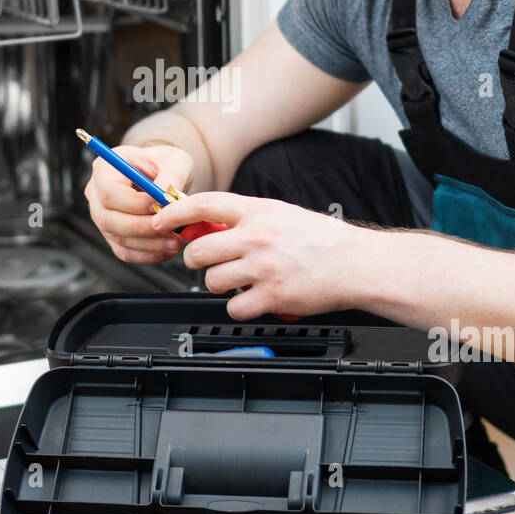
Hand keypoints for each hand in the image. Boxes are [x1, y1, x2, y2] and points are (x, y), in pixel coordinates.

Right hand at [83, 142, 195, 264]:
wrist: (164, 178)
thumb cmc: (165, 164)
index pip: (109, 191)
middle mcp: (96, 194)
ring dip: (148, 244)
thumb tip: (164, 197)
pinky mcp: (113, 235)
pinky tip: (167, 250)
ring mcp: (102, 216)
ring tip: (175, 242)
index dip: (134, 203)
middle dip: (142, 227)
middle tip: (170, 229)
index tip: (160, 205)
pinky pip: (124, 251)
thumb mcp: (174, 160)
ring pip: (117, 238)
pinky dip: (146, 254)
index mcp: (105, 169)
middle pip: (108, 219)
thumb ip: (171, 176)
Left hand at [150, 190, 359, 318]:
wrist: (355, 263)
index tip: (159, 221)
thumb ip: (244, 218)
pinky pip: (234, 308)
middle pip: (198, 251)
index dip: (174, 213)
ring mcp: (263, 268)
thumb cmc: (319, 239)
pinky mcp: (272, 296)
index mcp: (257, 211)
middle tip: (208, 263)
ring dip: (220, 285)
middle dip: (196, 261)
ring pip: (212, 281)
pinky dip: (240, 308)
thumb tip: (206, 226)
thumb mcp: (279, 214)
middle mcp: (256, 237)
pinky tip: (255, 299)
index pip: (203, 205)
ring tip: (241, 282)